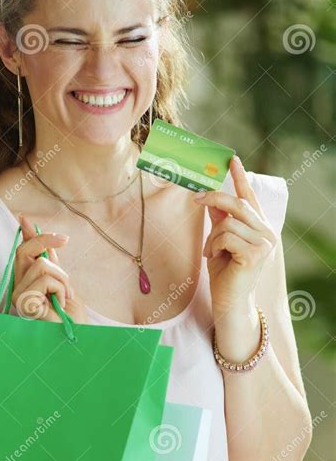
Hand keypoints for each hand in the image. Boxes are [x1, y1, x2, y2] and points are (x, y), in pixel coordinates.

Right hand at [11, 213, 88, 323]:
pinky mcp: (25, 304)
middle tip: (65, 240)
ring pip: (41, 264)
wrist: (79, 334)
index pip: (21, 252)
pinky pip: (46, 280)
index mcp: (26, 281)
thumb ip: (50, 260)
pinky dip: (61, 288)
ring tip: (65, 294)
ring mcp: (19, 296)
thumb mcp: (62, 279)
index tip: (24, 218)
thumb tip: (40, 239)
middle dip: (46, 241)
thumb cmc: (71, 312)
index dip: (23, 234)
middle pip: (24, 251)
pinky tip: (61, 302)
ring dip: (62, 277)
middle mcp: (18, 287)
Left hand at [193, 156, 276, 316]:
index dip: (240, 177)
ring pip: (228, 222)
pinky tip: (215, 257)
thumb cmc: (225, 271)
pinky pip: (226, 236)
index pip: (250, 197)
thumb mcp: (219, 240)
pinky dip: (214, 245)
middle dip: (213, 198)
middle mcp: (267, 232)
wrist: (229, 301)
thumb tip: (208, 197)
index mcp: (259, 226)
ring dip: (212, 236)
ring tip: (211, 251)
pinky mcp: (255, 254)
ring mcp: (264, 243)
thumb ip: (219, 219)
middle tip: (195, 199)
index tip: (232, 159)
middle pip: (237, 204)